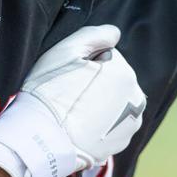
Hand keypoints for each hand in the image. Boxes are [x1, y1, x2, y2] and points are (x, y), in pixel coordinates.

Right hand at [0, 25, 146, 176]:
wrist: (41, 139)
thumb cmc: (50, 92)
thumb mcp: (66, 50)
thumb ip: (96, 34)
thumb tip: (115, 33)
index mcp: (125, 74)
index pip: (107, 58)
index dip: (86, 63)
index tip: (69, 76)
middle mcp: (136, 100)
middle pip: (113, 81)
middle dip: (96, 83)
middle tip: (69, 94)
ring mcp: (130, 125)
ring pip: (115, 103)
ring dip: (100, 103)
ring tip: (74, 112)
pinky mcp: (121, 143)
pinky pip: (112, 126)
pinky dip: (100, 125)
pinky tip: (80, 127)